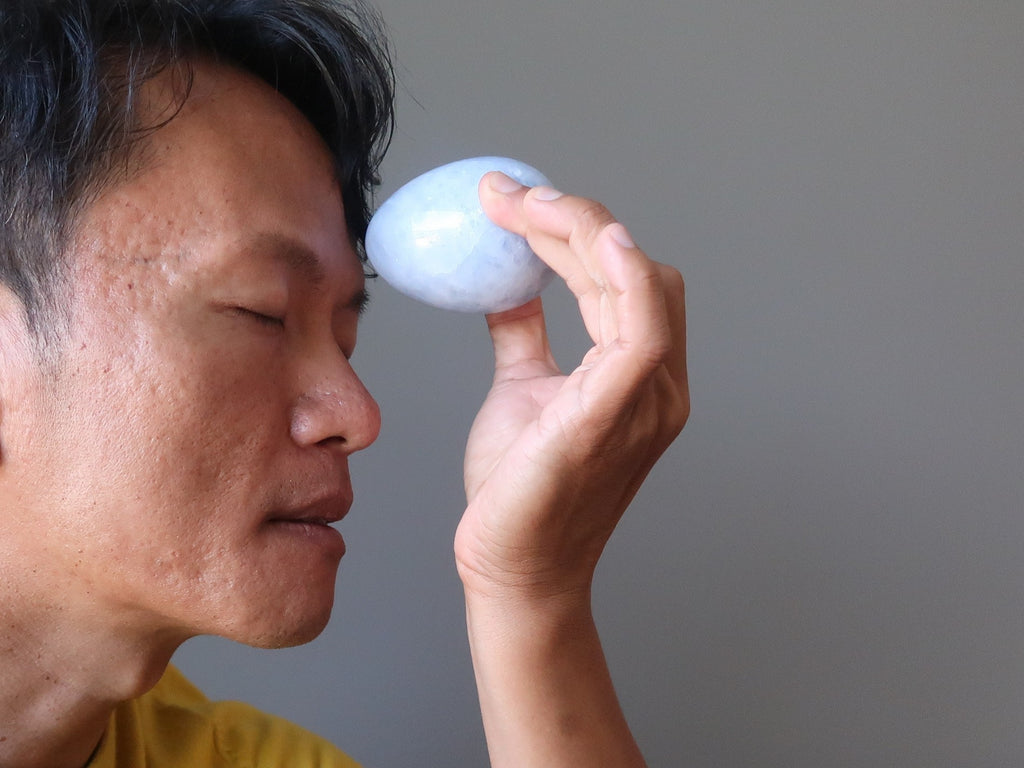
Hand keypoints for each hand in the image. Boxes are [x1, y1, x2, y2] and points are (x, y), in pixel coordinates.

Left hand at [455, 173, 688, 602]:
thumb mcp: (522, 387)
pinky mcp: (615, 413)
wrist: (511, 564)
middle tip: (506, 194)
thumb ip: (526, 333)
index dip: (573, 232)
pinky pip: (639, 329)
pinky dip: (623, 276)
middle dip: (571, 220)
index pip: (621, 278)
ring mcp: (646, 399)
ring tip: (517, 205)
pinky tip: (591, 238)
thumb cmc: (521, 488)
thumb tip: (512, 284)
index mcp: (638, 374)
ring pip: (636, 283)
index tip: (511, 202)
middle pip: (633, 269)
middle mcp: (658, 382)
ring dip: (579, 231)